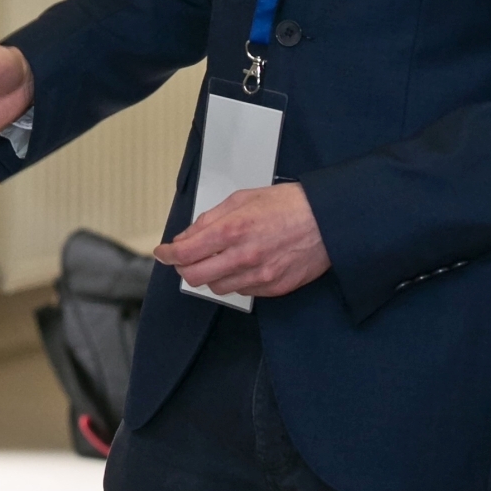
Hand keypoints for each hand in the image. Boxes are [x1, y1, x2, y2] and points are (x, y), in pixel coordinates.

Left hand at [154, 181, 329, 297]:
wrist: (327, 221)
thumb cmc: (289, 204)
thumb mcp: (243, 199)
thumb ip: (210, 219)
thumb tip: (187, 236)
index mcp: (233, 229)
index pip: (186, 253)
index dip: (168, 254)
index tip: (163, 253)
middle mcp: (244, 256)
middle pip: (195, 277)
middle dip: (184, 268)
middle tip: (185, 259)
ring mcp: (259, 276)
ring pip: (217, 287)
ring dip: (211, 275)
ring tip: (220, 258)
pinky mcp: (273, 288)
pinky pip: (242, 291)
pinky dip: (235, 280)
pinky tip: (243, 265)